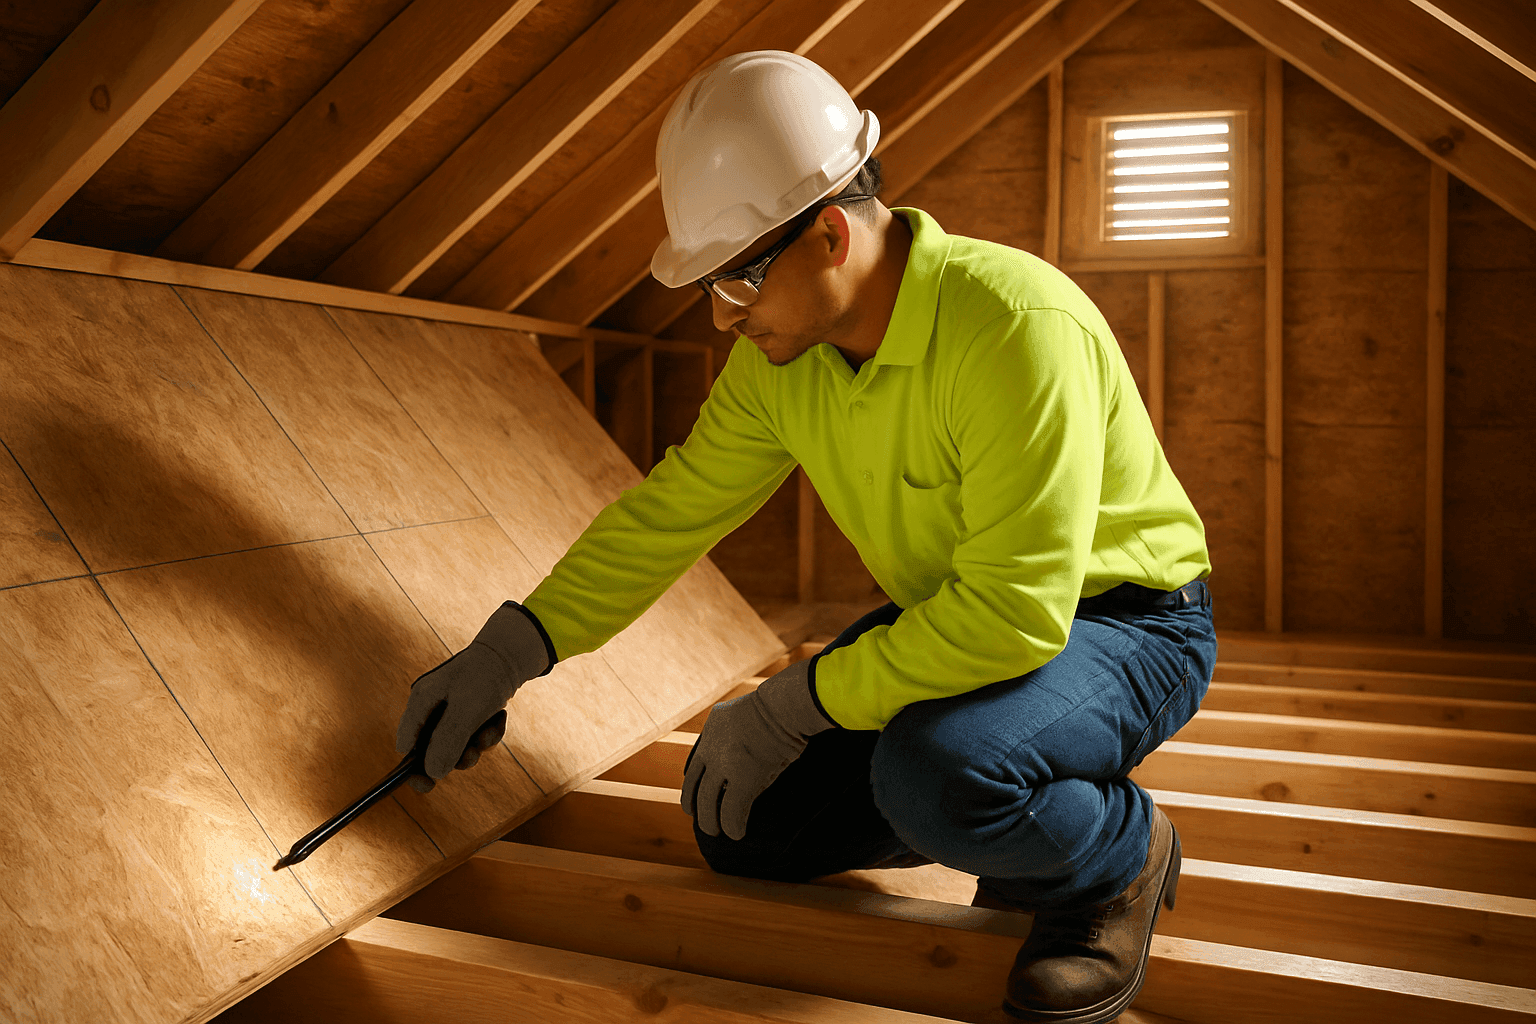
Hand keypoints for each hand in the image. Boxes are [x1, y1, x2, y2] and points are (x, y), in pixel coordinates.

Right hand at [396, 603, 550, 792]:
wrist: (513, 652)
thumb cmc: (485, 677)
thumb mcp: (466, 711)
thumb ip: (447, 742)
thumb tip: (432, 774)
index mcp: (421, 701)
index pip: (407, 743)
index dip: (413, 767)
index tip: (427, 785)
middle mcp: (431, 705)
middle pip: (433, 748)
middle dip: (456, 754)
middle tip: (473, 754)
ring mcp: (449, 708)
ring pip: (458, 743)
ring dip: (476, 744)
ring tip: (489, 731)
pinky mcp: (468, 709)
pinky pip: (473, 733)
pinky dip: (487, 731)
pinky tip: (499, 719)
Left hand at [681, 659, 836, 839]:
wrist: (784, 704)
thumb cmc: (779, 705)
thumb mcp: (746, 714)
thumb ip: (738, 731)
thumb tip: (749, 747)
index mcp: (712, 730)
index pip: (694, 766)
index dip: (693, 786)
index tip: (696, 799)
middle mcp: (711, 748)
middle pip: (694, 787)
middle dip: (697, 808)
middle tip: (704, 822)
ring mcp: (724, 764)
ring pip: (707, 803)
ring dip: (711, 823)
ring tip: (717, 833)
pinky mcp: (742, 778)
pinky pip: (732, 811)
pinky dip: (733, 826)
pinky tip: (737, 834)